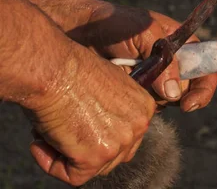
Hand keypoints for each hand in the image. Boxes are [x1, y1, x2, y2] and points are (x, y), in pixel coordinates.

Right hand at [25, 41, 155, 186]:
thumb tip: (103, 124)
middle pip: (115, 155)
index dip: (101, 134)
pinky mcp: (95, 157)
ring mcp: (119, 143)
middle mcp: (139, 126)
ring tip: (51, 131)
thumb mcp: (109, 86)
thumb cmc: (72, 71)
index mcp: (144, 108)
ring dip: (69, 155)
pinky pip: (73, 177)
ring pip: (95, 168)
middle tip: (63, 131)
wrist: (53, 70)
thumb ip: (115, 108)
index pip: (128, 136)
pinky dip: (52, 164)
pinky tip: (41, 142)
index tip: (80, 124)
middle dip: (88, 148)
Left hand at [68, 2, 216, 111]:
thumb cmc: (114, 23)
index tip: (189, 103)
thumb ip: (164, 60)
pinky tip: (123, 92)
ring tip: (132, 84)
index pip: (207, 66)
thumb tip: (174, 94)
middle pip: (189, 89)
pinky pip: (147, 106)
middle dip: (177, 98)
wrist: (78, 32)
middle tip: (158, 99)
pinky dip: (139, 105)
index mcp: (181, 44)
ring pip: (168, 101)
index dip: (204, 87)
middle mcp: (172, 63)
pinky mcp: (137, 91)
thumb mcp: (143, 33)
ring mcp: (155, 78)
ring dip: (155, 100)